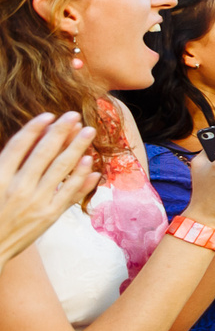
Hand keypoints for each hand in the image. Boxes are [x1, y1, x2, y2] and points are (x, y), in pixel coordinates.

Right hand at [0, 113, 97, 262]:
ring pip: (61, 168)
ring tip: (87, 131)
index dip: (35, 128)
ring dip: (77, 147)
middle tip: (74, 115)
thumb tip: (19, 146)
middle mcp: (19, 187)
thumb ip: (4, 165)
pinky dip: (81, 177)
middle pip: (44, 152)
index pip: (19, 145)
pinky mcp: (50, 215)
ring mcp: (36, 202)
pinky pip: (70, 192)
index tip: (48, 115)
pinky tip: (90, 162)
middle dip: (60, 131)